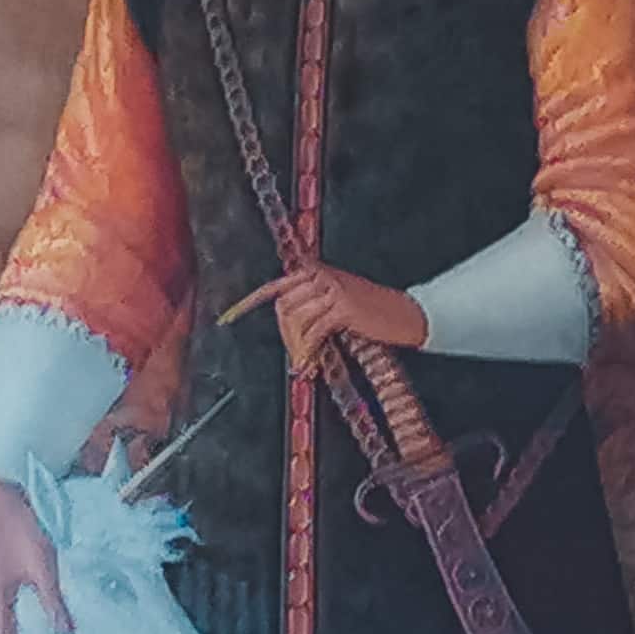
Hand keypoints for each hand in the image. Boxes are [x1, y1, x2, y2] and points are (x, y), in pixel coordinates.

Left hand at [243, 261, 427, 364]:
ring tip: (305, 362)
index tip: (229, 317)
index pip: (278, 286)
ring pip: (296, 320)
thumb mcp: (339, 301)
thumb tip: (288, 326)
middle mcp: (322, 275)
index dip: (250, 301)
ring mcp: (332, 288)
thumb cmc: (373, 312)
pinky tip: (311, 361)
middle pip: (284, 307)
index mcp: (317, 271)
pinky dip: (309, 349)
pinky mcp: (343, 306)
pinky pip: (314, 331)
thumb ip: (313, 304)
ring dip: (297, 346)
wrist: (406, 314)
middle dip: (285, 336)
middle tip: (296, 356)